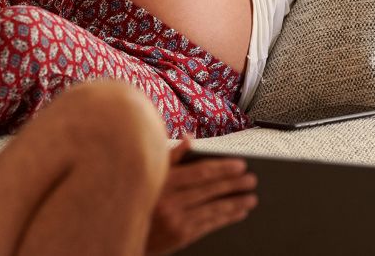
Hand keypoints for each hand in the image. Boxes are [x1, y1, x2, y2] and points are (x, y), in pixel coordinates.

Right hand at [146, 138, 257, 254]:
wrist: (123, 230)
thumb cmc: (139, 197)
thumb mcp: (150, 174)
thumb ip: (171, 156)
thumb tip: (190, 138)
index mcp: (164, 182)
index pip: (200, 172)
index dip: (223, 168)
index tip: (240, 165)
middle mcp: (170, 201)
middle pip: (210, 190)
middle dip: (233, 184)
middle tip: (251, 179)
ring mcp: (176, 221)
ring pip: (213, 209)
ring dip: (235, 203)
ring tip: (251, 197)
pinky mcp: (180, 236)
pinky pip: (209, 225)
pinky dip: (225, 218)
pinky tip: (237, 213)